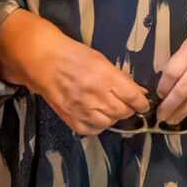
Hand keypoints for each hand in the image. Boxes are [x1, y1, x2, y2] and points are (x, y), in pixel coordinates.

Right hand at [0, 11, 149, 134]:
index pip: (133, 98)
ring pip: (110, 122)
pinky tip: (95, 113)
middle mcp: (96, 96)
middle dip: (127, 108)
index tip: (142, 104)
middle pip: (123, 112)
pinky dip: (99, 124)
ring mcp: (83, 110)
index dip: (141, 103)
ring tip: (107, 106)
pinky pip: (95, 130)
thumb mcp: (102, 61)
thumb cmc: (73, 56)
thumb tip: (139, 92)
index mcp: (105, 78)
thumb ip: (121, 79)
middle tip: (123, 102)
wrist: (44, 63)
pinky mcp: (73, 121)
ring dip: (113, 116)